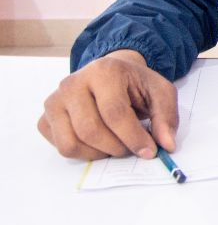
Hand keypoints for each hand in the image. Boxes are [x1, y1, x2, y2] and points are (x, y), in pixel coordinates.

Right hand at [38, 49, 178, 160]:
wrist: (110, 74)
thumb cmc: (135, 84)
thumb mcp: (160, 92)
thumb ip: (166, 116)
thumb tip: (166, 144)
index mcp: (103, 71)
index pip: (114, 113)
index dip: (133, 137)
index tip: (149, 151)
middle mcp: (72, 83)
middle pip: (90, 131)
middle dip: (116, 147)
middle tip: (131, 149)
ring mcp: (54, 101)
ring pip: (71, 143)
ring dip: (98, 153)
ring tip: (116, 145)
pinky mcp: (45, 118)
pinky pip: (60, 147)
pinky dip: (82, 153)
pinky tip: (99, 142)